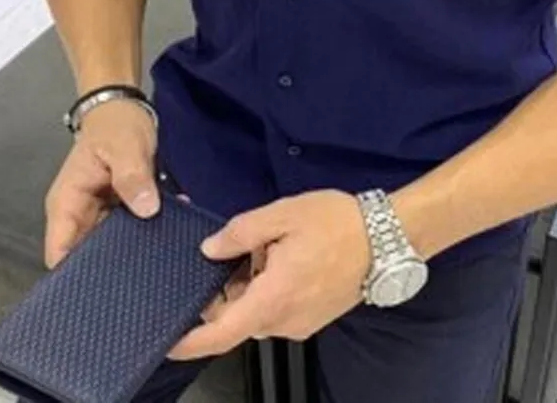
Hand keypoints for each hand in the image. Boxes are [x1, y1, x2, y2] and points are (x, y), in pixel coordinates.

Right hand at [44, 99, 158, 267]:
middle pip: (86, 255)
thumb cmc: (116, 124)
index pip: (59, 253)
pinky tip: (172, 234)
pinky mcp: (119, 208)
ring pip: (111, 245)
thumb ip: (132, 178)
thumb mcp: (125, 147)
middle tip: (144, 281)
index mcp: (67, 203)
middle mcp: (79, 214)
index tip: (103, 290)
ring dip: (135, 250)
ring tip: (163, 261)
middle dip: (112, 269)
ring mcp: (99, 212)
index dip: (74, 277)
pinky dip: (147, 230)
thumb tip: (146, 210)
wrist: (123, 106)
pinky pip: (130, 227)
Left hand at [169, 190, 370, 360]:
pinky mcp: (313, 318)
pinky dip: (268, 290)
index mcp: (272, 298)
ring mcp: (301, 323)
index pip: (220, 334)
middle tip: (225, 253)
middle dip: (223, 292)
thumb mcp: (284, 214)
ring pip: (258, 312)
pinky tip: (279, 258)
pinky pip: (278, 310)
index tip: (167, 341)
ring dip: (249, 287)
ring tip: (261, 247)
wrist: (388, 238)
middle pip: (236, 318)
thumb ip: (241, 232)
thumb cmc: (337, 223)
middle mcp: (284, 320)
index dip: (190, 342)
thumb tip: (210, 248)